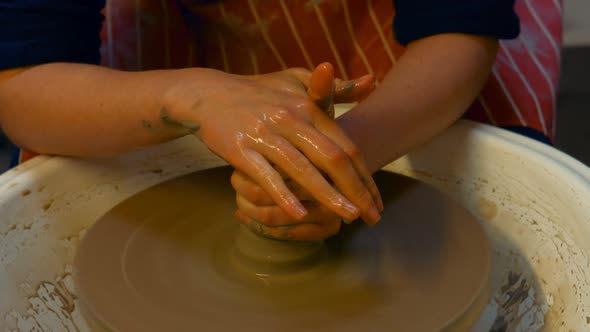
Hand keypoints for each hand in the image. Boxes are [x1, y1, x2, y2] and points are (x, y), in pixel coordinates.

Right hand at [165, 64, 379, 222]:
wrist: (211, 94)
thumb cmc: (260, 93)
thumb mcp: (297, 82)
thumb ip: (334, 89)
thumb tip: (372, 83)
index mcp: (308, 108)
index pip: (345, 146)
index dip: (365, 175)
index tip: (377, 200)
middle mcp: (291, 119)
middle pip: (332, 159)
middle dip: (356, 190)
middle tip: (372, 216)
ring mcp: (266, 134)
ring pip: (303, 169)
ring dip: (329, 196)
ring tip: (348, 217)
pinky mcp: (241, 149)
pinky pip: (266, 176)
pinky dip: (284, 195)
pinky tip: (300, 214)